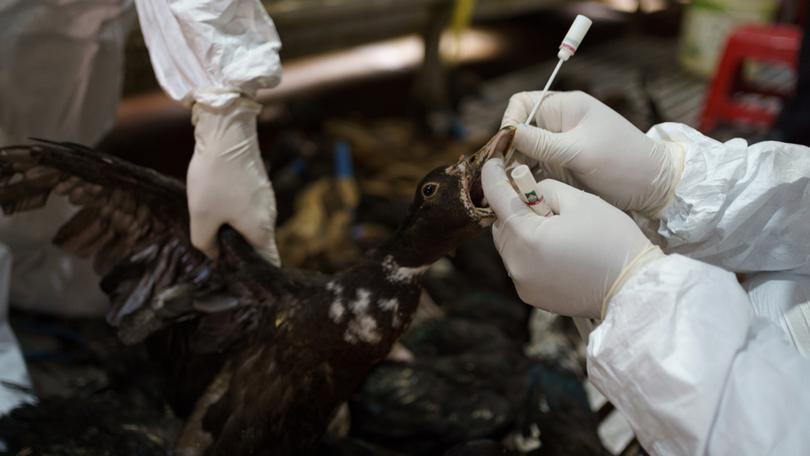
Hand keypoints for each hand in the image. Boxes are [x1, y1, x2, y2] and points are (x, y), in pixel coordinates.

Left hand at [187, 97, 279, 265]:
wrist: (226, 134)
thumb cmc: (215, 179)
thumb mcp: (201, 216)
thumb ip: (205, 244)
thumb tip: (213, 254)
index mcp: (261, 231)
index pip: (269, 264)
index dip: (257, 278)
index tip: (239, 282)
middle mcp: (269, 218)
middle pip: (260, 247)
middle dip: (240, 257)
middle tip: (215, 260)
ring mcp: (265, 200)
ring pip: (253, 228)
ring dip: (235, 234)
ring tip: (212, 235)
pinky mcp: (258, 187)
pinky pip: (249, 211)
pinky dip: (236, 217)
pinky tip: (215, 211)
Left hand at [481, 156, 661, 317]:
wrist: (633, 286)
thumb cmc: (611, 238)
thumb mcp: (579, 200)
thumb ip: (544, 188)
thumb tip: (529, 191)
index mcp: (527, 236)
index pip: (497, 198)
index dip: (492, 176)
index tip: (493, 163)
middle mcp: (517, 263)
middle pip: (501, 225)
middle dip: (513, 209)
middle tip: (539, 201)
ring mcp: (522, 282)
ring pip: (509, 246)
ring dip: (521, 231)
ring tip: (553, 227)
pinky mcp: (531, 295)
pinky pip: (520, 265)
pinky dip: (529, 253)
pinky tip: (555, 249)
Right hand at [502, 91, 683, 217]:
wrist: (653, 187)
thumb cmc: (623, 162)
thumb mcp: (579, 151)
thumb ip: (542, 143)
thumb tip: (507, 134)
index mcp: (565, 108)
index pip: (522, 104)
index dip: (509, 122)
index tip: (506, 146)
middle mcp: (559, 124)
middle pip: (519, 130)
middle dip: (508, 149)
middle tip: (502, 174)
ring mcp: (560, 147)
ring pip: (524, 152)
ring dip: (515, 167)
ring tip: (509, 186)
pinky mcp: (562, 168)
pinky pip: (535, 169)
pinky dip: (526, 179)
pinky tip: (521, 192)